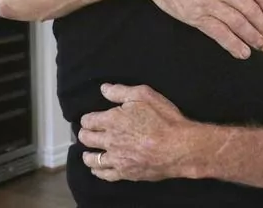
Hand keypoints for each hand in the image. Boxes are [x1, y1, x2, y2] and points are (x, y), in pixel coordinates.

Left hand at [80, 84, 201, 181]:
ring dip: (87, 154)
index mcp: (112, 119)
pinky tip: (98, 168)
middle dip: (85, 134)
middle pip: (87, 138)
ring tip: (88, 152)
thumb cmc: (163, 117)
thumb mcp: (144, 95)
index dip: (87, 118)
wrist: (178, 146)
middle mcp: (109, 140)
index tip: (89, 118)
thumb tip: (104, 89)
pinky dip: (97, 171)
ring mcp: (116, 159)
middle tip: (86, 133)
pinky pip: (104, 174)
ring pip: (92, 159)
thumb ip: (121, 91)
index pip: (89, 120)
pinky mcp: (124, 173)